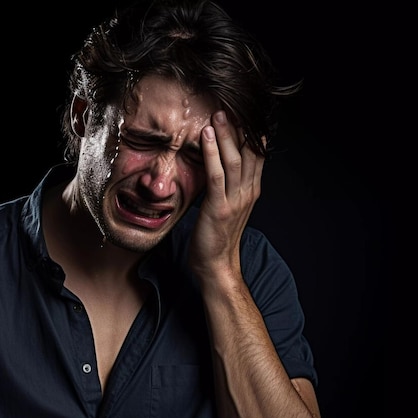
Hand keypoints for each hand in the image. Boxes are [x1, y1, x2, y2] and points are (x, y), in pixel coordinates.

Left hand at [188, 110, 264, 278]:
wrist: (216, 265)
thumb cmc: (217, 236)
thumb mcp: (227, 205)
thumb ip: (227, 184)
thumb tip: (216, 163)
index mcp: (251, 190)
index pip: (257, 155)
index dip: (251, 133)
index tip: (242, 113)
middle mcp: (248, 192)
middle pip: (249, 153)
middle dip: (240, 128)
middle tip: (228, 106)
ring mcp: (236, 200)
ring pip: (235, 160)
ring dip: (226, 135)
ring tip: (218, 115)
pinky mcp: (219, 208)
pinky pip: (217, 175)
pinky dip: (212, 153)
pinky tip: (205, 136)